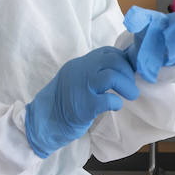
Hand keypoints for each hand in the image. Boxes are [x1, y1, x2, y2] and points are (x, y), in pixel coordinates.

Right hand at [24, 47, 140, 157]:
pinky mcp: (83, 106)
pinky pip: (108, 100)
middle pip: (112, 60)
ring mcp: (80, 88)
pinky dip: (117, 102)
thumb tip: (124, 68)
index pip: (107, 52)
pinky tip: (115, 106)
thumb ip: (95, 72)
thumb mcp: (78, 80)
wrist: (43, 122)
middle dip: (128, 72)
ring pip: (112, 76)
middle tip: (130, 86)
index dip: (122, 61)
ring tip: (131, 95)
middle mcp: (79, 71)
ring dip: (127, 86)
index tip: (127, 73)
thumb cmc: (65, 103)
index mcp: (79, 63)